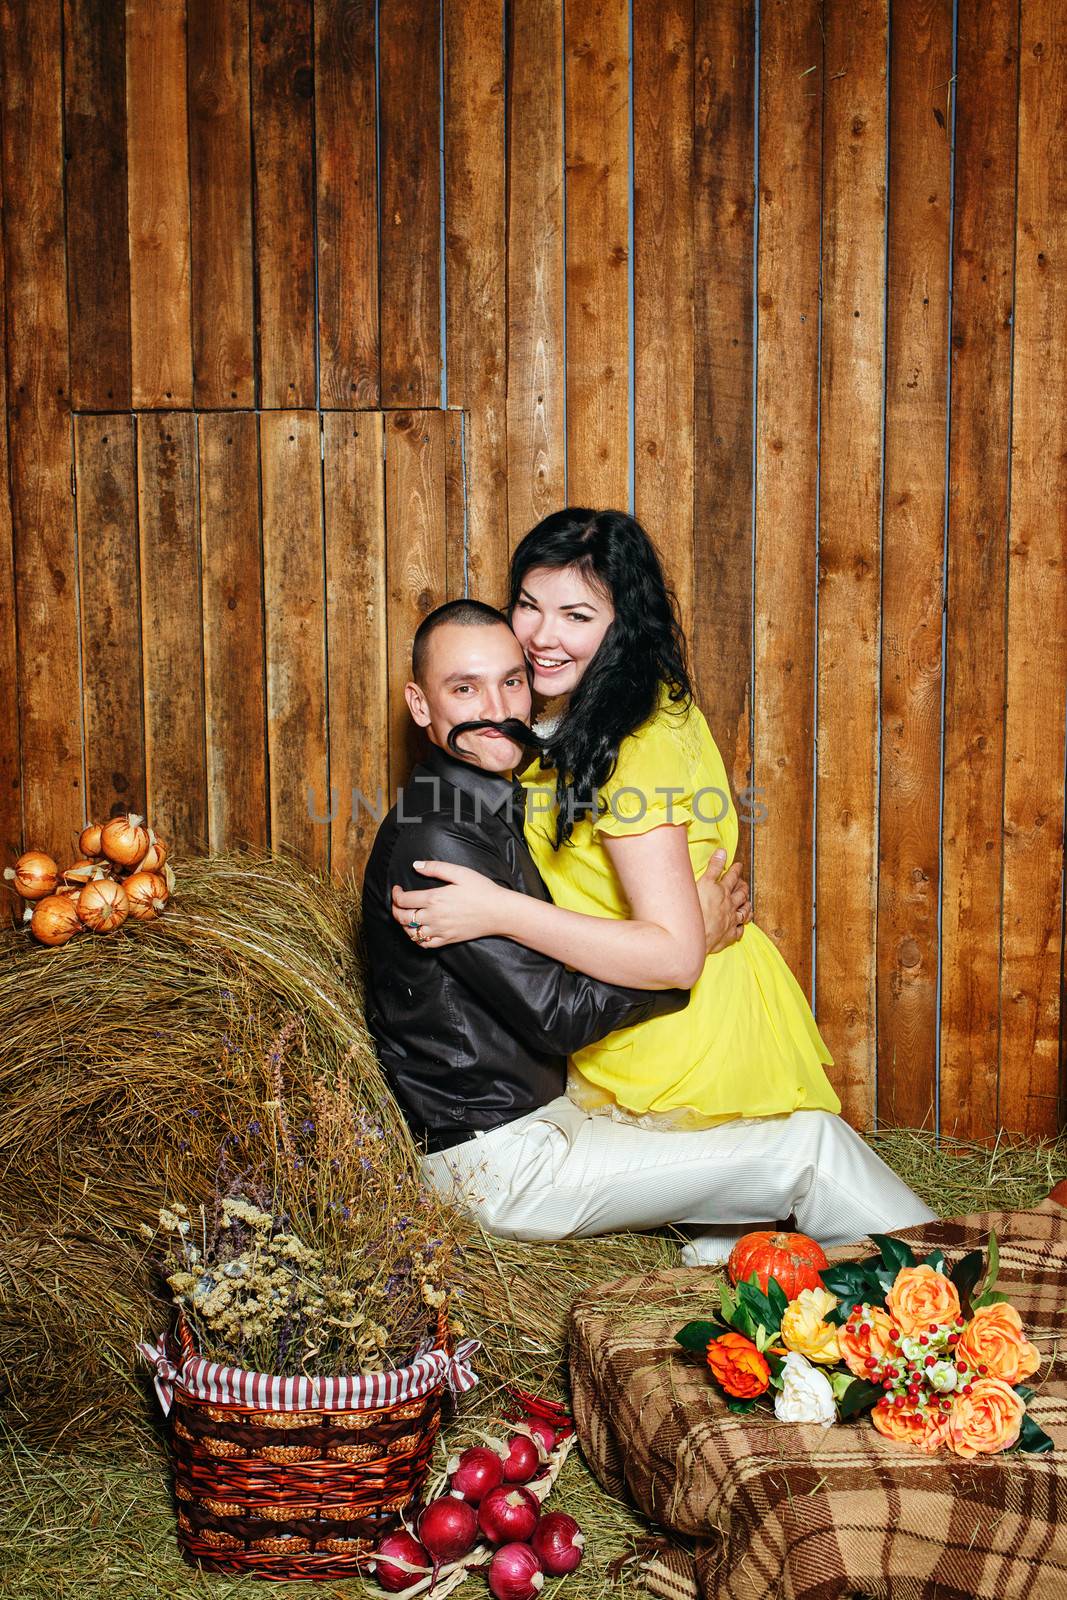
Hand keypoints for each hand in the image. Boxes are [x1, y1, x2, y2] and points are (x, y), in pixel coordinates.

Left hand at [391, 859, 508, 948]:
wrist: (499, 912)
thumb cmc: (482, 890)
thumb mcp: (460, 872)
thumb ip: (436, 868)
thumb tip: (416, 865)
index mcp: (434, 898)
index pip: (403, 900)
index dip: (395, 894)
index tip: (397, 889)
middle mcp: (434, 916)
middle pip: (403, 917)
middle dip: (395, 909)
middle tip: (397, 903)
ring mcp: (440, 930)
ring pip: (411, 932)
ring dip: (403, 925)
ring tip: (406, 916)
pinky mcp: (448, 939)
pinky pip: (425, 944)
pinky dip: (416, 939)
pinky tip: (418, 931)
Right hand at [696, 849, 751, 953]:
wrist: (694, 934)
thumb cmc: (695, 909)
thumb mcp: (702, 882)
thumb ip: (713, 867)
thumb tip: (722, 852)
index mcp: (722, 891)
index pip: (732, 877)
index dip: (736, 870)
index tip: (739, 866)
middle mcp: (729, 905)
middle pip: (740, 894)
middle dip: (743, 886)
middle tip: (743, 883)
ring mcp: (730, 921)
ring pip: (743, 911)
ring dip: (746, 905)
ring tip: (747, 903)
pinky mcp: (728, 935)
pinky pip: (739, 930)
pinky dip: (741, 926)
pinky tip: (741, 925)